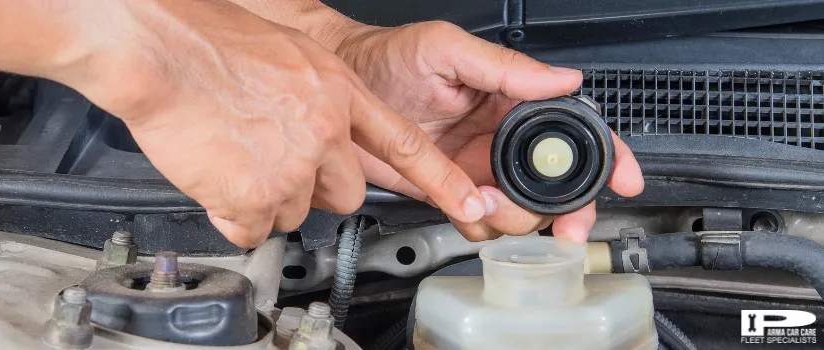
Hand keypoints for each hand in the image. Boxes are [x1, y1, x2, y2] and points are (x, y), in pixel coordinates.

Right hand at [54, 1, 489, 246]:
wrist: (161, 48)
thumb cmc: (213, 45)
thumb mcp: (292, 59)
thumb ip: (320, 101)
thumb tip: (326, 135)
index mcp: (339, 93)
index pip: (406, 146)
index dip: (442, 180)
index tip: (472, 204)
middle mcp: (324, 132)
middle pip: (348, 193)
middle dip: (317, 186)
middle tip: (277, 159)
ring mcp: (291, 167)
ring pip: (296, 212)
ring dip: (269, 196)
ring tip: (238, 155)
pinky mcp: (254, 197)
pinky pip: (253, 227)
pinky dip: (234, 211)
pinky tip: (218, 172)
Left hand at [334, 21, 643, 241]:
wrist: (338, 87)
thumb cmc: (386, 57)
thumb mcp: (447, 49)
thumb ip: (505, 68)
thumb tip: (562, 78)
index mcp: (511, 100)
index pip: (572, 130)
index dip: (605, 156)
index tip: (623, 179)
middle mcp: (500, 138)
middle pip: (556, 184)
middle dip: (567, 208)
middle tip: (562, 224)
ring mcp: (476, 167)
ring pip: (520, 211)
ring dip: (514, 219)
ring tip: (485, 200)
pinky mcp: (448, 190)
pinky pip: (478, 221)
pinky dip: (477, 225)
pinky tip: (463, 208)